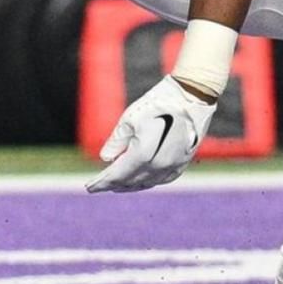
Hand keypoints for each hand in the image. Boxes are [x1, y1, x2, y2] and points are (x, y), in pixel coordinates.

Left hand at [87, 76, 216, 192]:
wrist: (193, 96)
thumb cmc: (158, 102)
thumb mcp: (131, 117)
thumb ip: (117, 141)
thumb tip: (105, 158)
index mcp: (144, 153)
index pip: (118, 174)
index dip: (102, 182)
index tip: (90, 187)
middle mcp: (160, 165)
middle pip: (131, 181)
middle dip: (114, 184)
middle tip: (99, 186)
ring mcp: (173, 166)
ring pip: (146, 183)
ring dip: (129, 185)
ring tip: (115, 186)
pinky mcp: (183, 164)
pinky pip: (160, 180)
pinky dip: (146, 182)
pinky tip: (139, 180)